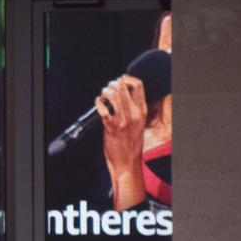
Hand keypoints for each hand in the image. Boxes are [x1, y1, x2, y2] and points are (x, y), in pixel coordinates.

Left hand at [98, 74, 148, 208]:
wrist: (127, 161)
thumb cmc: (131, 142)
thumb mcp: (138, 122)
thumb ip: (132, 107)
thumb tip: (121, 91)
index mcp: (142, 111)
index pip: (138, 85)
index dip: (126, 78)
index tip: (120, 81)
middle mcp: (134, 113)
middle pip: (123, 86)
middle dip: (112, 84)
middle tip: (108, 89)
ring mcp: (123, 119)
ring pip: (113, 94)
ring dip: (104, 92)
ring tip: (103, 95)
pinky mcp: (111, 126)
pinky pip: (103, 108)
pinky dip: (98, 102)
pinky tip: (99, 103)